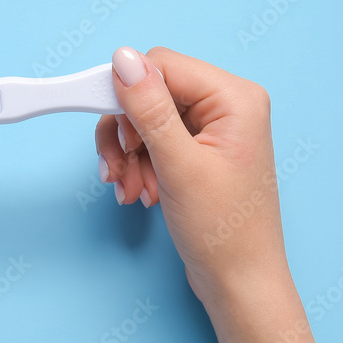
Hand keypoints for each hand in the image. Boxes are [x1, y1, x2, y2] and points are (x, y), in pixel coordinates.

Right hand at [96, 47, 291, 324]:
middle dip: (126, 134)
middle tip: (118, 169)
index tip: (103, 126)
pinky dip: (138, 166)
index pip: (161, 66)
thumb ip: (149, 110)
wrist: (238, 283)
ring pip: (145, 119)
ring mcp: (213, 129)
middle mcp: (227, 105)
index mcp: (234, 98)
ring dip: (128, 155)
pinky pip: (153, 141)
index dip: (125, 94)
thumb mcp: (179, 166)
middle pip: (150, 92)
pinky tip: (140, 192)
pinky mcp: (198, 150)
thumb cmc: (224, 231)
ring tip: (130, 189)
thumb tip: (122, 59)